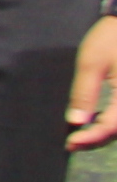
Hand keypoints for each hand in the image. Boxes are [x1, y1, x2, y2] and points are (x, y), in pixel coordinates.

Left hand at [73, 20, 116, 149]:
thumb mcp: (91, 64)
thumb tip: (76, 121)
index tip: (70, 142)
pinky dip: (112, 121)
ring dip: (105, 132)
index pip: (111, 126)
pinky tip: (96, 119)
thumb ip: (84, 93)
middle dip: (97, 139)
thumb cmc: (111, 37)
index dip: (91, 138)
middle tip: (72, 143)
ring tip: (81, 135)